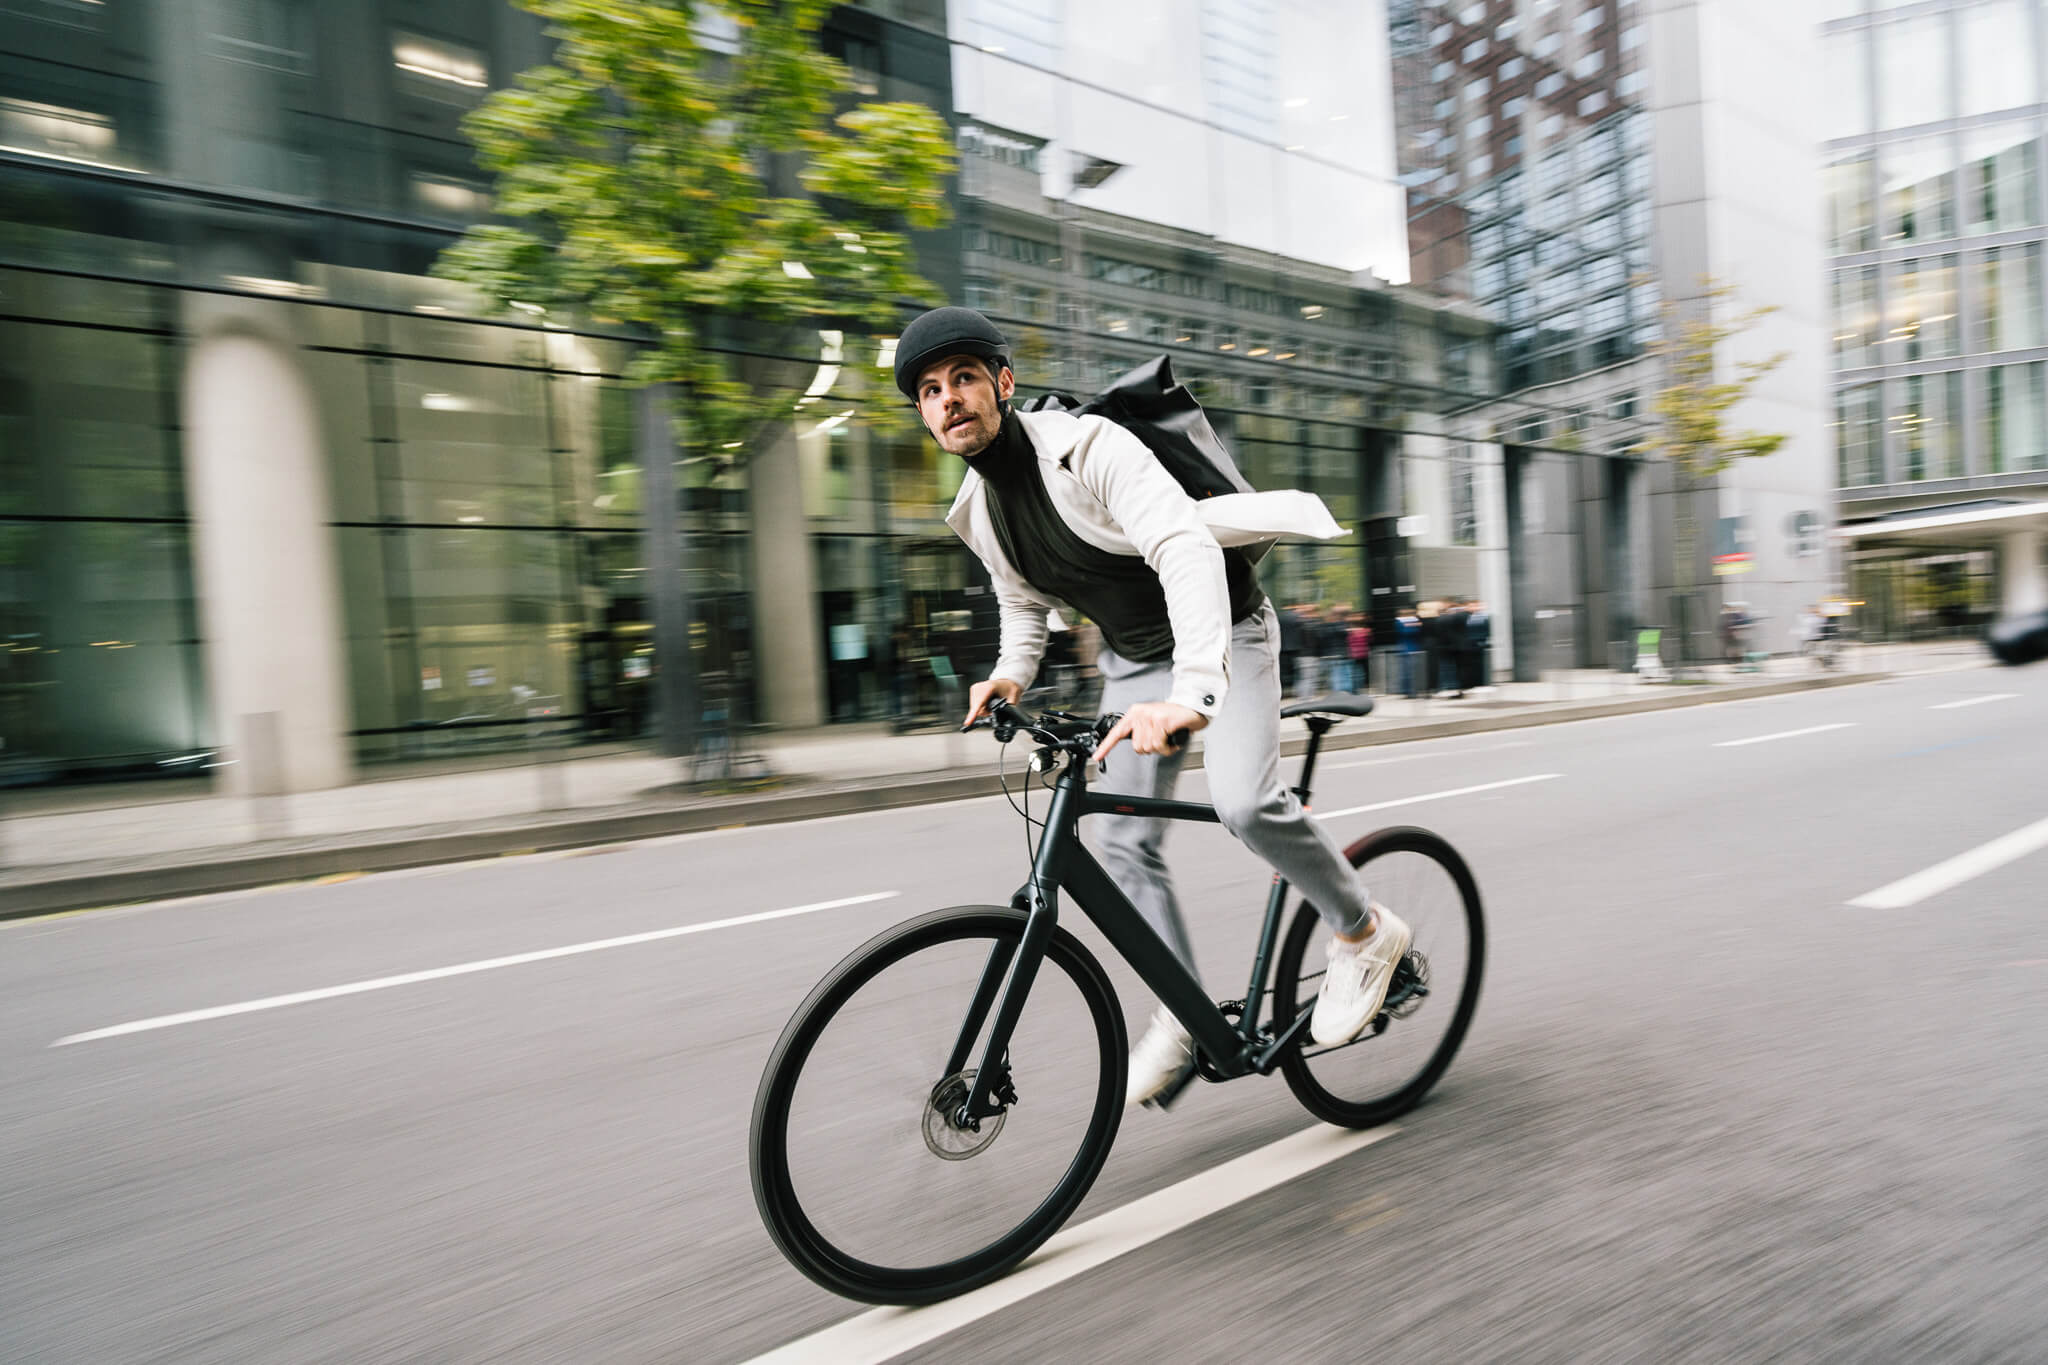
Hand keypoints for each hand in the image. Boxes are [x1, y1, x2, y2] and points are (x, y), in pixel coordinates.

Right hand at [963, 677, 1022, 729]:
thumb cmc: (1009, 688)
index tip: (968, 722)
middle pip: (976, 708)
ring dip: (983, 709)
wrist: (1007, 683)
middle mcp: (980, 686)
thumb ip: (1010, 708)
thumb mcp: (1013, 698)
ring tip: (991, 703)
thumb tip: (1009, 718)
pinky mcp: (973, 690)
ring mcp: (975, 688)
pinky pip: (974, 705)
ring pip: (974, 707)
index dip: (973, 714)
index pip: (979, 703)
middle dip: (985, 712)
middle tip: (994, 707)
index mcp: (989, 687)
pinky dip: (981, 706)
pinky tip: (987, 701)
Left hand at [1091, 702, 1207, 762]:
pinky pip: (1160, 745)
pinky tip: (1173, 738)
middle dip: (1151, 748)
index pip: (1117, 732)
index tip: (1097, 756)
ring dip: (1162, 748)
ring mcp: (1150, 716)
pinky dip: (1168, 747)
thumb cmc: (1174, 717)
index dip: (1106, 747)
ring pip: (1149, 747)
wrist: (1193, 707)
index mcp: (1135, 713)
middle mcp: (1140, 713)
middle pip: (1137, 747)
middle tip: (1162, 738)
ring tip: (1168, 737)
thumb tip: (1137, 746)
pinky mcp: (1161, 721)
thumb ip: (1141, 732)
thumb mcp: (1152, 721)